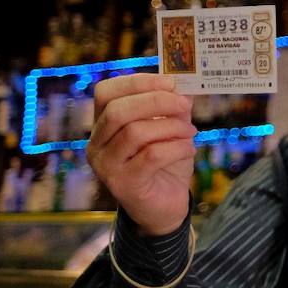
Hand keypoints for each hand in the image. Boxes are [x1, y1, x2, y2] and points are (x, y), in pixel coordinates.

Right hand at [88, 73, 196, 236]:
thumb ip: (172, 108)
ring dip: (171, 127)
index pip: (106, 93)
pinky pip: (152, 156)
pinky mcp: (124, 185)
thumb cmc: (165, 163)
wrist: (165, 206)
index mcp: (102, 125)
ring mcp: (107, 167)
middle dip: (157, 101)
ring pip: (135, 132)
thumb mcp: (169, 129)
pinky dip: (177, 147)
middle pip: (118, 110)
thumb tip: (183, 89)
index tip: (169, 82)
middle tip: (184, 105)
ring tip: (190, 132)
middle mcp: (97, 145)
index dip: (138, 82)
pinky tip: (189, 149)